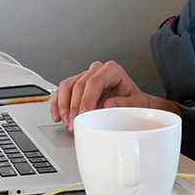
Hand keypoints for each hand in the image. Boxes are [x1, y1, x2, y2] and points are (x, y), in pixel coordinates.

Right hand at [51, 60, 178, 130]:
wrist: (132, 104)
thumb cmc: (135, 102)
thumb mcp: (137, 104)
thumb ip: (125, 104)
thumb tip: (108, 104)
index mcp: (112, 70)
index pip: (94, 81)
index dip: (86, 99)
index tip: (83, 115)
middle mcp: (97, 70)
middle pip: (79, 85)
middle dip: (74, 107)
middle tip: (74, 123)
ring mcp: (85, 76)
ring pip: (67, 86)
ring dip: (63, 106)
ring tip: (67, 122)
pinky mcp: (76, 85)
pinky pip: (62, 91)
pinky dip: (58, 104)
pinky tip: (58, 116)